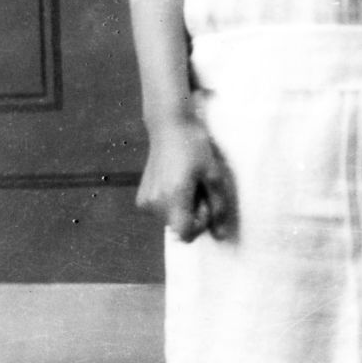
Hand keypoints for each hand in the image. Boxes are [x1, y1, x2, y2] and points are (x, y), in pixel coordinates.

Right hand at [136, 118, 236, 242]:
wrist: (169, 126)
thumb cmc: (195, 147)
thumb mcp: (213, 175)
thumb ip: (218, 207)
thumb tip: (220, 235)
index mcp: (173, 199)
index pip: (186, 234)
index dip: (200, 223)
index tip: (204, 201)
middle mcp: (154, 204)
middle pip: (178, 228)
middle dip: (192, 213)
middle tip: (197, 186)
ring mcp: (145, 202)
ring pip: (170, 221)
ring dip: (182, 208)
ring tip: (186, 181)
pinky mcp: (141, 198)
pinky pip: (160, 212)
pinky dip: (170, 203)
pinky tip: (174, 181)